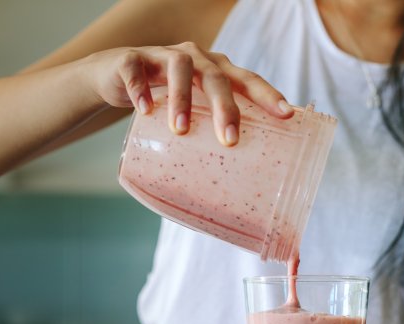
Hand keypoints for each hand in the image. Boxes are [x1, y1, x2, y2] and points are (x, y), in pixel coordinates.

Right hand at [78, 42, 293, 145]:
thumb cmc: (167, 98)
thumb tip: (234, 188)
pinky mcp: (131, 60)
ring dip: (182, 99)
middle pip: (216, 77)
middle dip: (225, 107)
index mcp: (217, 71)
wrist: (116, 75)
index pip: (247, 80)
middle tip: (229, 140)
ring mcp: (163, 56)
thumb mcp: (194, 111)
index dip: (268, 95)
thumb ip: (211, 133)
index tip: (286, 115)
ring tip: (181, 129)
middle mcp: (196, 59)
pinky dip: (141, 89)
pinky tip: (145, 109)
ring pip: (179, 69)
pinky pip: (136, 70)